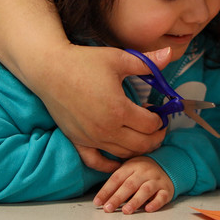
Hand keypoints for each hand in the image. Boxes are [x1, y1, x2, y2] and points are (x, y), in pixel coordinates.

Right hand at [35, 45, 171, 164]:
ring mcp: (91, 138)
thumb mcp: (119, 58)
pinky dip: (110, 165)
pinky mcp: (77, 141)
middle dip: (155, 137)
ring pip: (123, 154)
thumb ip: (147, 62)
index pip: (151, 125)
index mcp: (119, 110)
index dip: (160, 119)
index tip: (161, 112)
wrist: (49, 69)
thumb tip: (170, 53)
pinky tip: (119, 161)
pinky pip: (96, 162)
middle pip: (142, 144)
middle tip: (159, 128)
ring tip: (143, 137)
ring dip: (138, 149)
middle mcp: (106, 129)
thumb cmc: (84, 62)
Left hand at [93, 156, 173, 213]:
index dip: (106, 190)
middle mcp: (144, 172)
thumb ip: (117, 181)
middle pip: (130, 185)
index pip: (117, 178)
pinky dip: (155, 203)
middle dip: (117, 197)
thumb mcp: (128, 170)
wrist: (166, 166)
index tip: (98, 202)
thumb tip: (100, 200)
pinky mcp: (166, 189)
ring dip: (135, 201)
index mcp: (132, 166)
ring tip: (126, 211)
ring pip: (145, 190)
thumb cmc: (141, 172)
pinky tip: (148, 209)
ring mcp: (156, 180)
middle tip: (108, 208)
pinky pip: (162, 196)